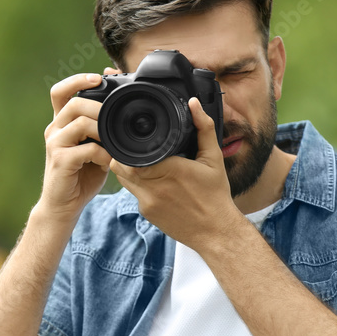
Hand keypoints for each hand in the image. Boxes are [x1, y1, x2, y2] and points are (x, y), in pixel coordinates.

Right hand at [37, 72, 113, 221]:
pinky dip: (103, 154)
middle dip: (98, 106)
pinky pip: (86, 149)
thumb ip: (101, 132)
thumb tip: (122, 114)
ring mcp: (55, 145)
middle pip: (73, 103)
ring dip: (102, 129)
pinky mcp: (60, 161)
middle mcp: (54, 130)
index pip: (60, 91)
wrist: (63, 206)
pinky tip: (109, 161)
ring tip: (113, 141)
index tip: (98, 78)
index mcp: (61, 124)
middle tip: (114, 117)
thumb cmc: (80, 177)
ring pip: (80, 122)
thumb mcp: (93, 149)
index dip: (77, 80)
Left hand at [109, 96, 240, 247]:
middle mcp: (152, 187)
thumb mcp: (213, 158)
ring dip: (129, 169)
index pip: (130, 153)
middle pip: (120, 165)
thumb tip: (195, 104)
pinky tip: (153, 182)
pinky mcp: (146, 214)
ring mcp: (147, 203)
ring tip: (143, 162)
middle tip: (137, 147)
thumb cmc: (215, 195)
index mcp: (168, 169)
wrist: (216, 231)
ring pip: (123, 180)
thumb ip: (203, 128)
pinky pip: (134, 194)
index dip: (128, 145)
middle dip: (125, 154)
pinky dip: (138, 185)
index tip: (138, 139)